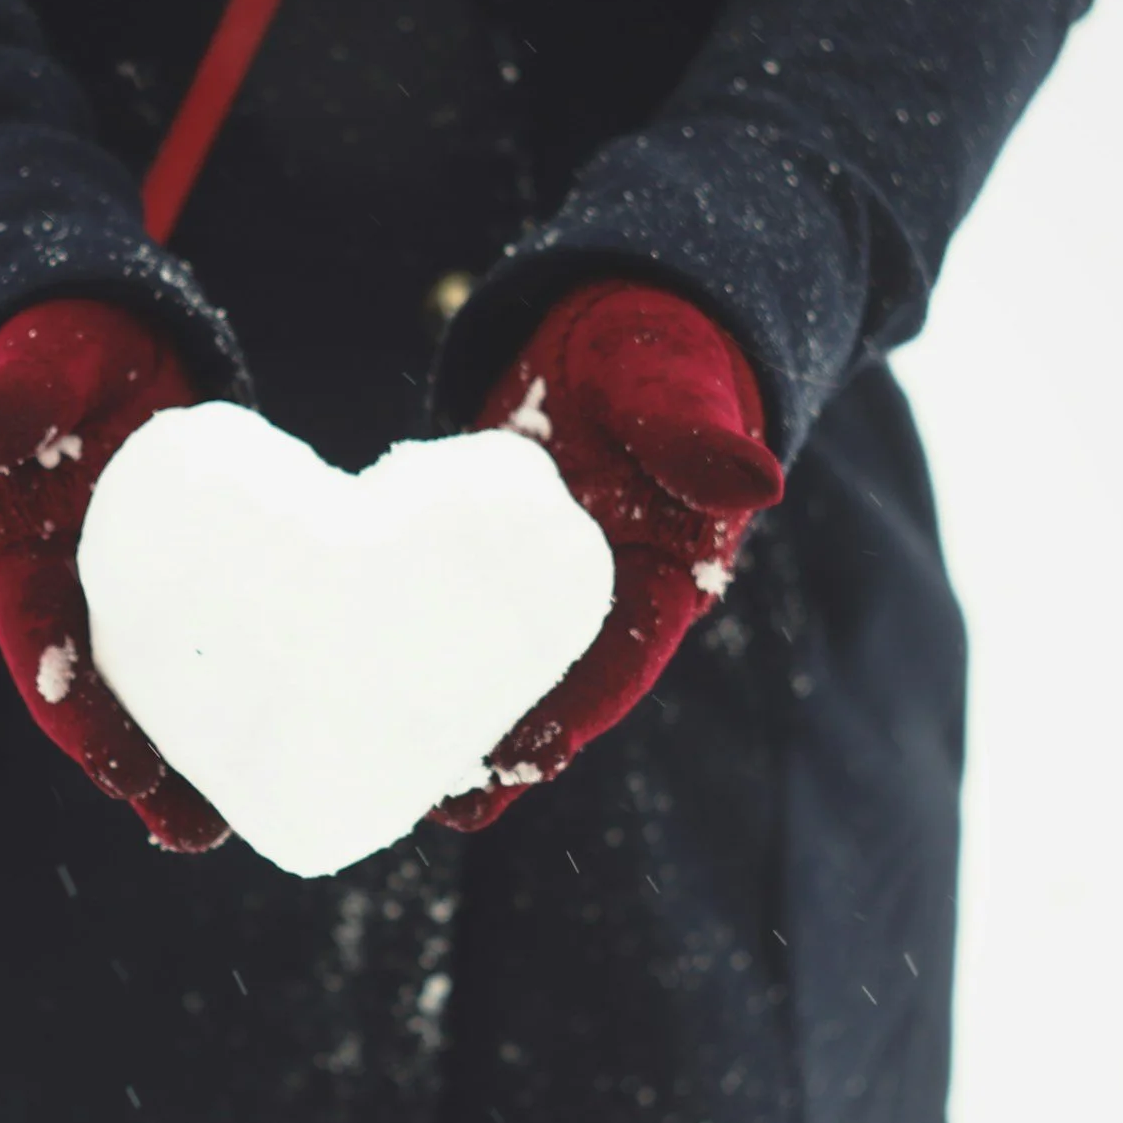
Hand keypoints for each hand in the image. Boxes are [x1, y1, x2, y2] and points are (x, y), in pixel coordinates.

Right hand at [0, 301, 229, 850]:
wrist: (103, 331)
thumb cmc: (57, 347)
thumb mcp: (35, 365)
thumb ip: (6, 399)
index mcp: (21, 559)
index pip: (42, 648)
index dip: (75, 714)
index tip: (115, 769)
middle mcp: (75, 592)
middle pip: (106, 696)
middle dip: (144, 771)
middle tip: (194, 836)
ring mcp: (137, 590)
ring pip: (164, 688)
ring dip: (198, 758)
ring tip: (242, 824)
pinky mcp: (194, 575)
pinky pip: (217, 644)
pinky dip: (248, 693)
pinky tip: (299, 736)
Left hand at [431, 281, 783, 830]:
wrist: (620, 316)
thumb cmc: (662, 348)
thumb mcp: (678, 383)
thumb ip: (699, 433)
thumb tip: (756, 481)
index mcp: (668, 573)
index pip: (622, 661)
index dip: (573, 719)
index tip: (525, 769)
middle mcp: (609, 595)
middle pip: (556, 689)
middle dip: (504, 751)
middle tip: (440, 807)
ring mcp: (547, 581)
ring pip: (503, 664)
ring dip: (457, 718)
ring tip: (394, 778)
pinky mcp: (495, 556)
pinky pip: (461, 617)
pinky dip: (424, 653)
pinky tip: (366, 684)